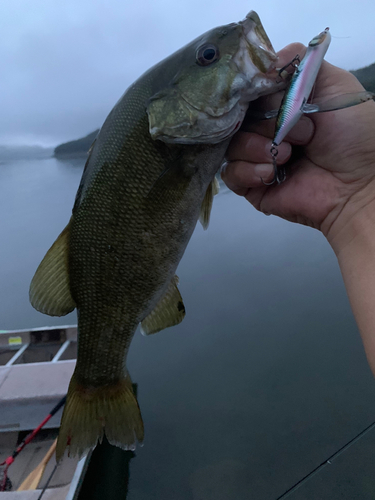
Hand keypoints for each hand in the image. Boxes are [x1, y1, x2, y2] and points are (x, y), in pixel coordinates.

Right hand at [222, 43, 374, 254]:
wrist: (358, 184)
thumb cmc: (353, 135)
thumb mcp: (335, 84)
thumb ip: (300, 64)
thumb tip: (264, 61)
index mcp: (282, 106)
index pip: (250, 91)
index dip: (254, 92)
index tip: (270, 95)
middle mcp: (267, 130)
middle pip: (237, 116)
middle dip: (266, 122)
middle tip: (301, 134)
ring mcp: (257, 158)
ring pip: (231, 144)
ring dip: (257, 147)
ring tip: (287, 155)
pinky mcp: (252, 185)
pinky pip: (229, 173)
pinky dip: (247, 170)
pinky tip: (270, 172)